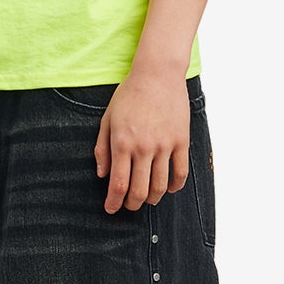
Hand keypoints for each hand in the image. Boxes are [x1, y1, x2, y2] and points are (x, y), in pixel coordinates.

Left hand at [93, 67, 191, 213]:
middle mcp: (144, 148)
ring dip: (153, 199)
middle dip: (132, 204)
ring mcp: (164, 145)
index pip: (118, 184)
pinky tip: (170, 188)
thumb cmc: (129, 95)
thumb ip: (102, 148)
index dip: (114, 202)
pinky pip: (181, 172)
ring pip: (160, 186)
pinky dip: (176, 186)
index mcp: (122, 143)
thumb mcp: (107, 119)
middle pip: (139, 190)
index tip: (111, 209)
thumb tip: (102, 174)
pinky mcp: (181, 141)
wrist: (157, 74)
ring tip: (148, 200)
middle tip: (129, 206)